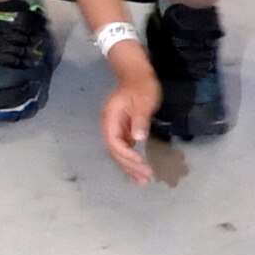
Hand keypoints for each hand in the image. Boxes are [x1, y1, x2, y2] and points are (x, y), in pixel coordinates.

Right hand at [100, 67, 161, 184]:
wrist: (136, 74)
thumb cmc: (141, 84)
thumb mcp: (144, 99)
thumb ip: (140, 118)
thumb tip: (137, 138)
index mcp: (110, 118)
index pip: (114, 142)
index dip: (126, 155)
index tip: (140, 162)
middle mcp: (109, 126)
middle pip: (115, 151)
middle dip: (129, 166)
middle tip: (145, 178)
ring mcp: (115, 129)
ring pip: (119, 153)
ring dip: (129, 168)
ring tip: (142, 181)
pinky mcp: (122, 131)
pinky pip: (125, 150)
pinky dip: (131, 161)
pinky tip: (139, 171)